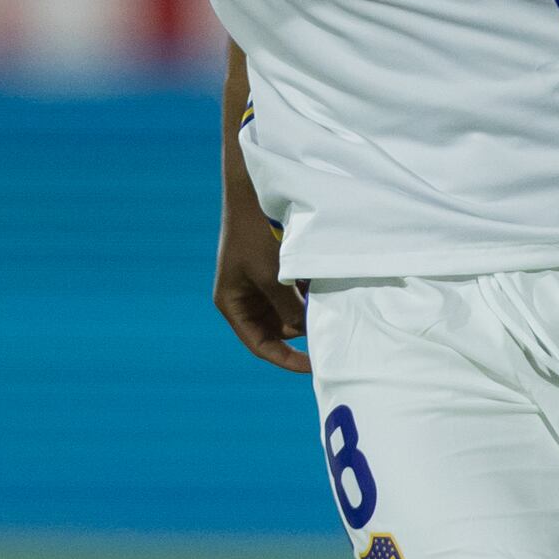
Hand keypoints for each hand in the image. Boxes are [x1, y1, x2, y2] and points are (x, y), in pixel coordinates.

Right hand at [215, 195, 310, 374]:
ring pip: (289, 311)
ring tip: (325, 300)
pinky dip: (309, 293)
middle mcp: (245, 298)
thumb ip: (289, 308)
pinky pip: (295, 292)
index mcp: (232, 304)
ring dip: (306, 309)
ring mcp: (259, 284)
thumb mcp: (272, 277)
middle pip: (277, 330)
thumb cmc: (255, 234)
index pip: (260, 344)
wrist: (256, 191)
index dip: (286, 360)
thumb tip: (307, 331)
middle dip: (299, 327)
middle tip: (325, 323)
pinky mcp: (275, 270)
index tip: (314, 366)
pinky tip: (321, 282)